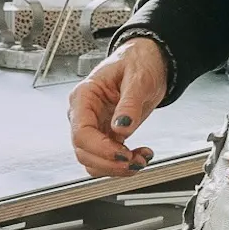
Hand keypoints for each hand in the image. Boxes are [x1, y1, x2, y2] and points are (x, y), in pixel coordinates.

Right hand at [68, 36, 168, 176]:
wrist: (148, 61)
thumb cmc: (138, 61)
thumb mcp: (138, 77)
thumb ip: (129, 103)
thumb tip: (122, 127)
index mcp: (84, 96)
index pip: (81, 133)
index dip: (100, 149)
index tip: (123, 155)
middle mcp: (84, 114)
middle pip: (83, 152)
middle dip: (109, 163)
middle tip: (135, 162)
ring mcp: (95, 126)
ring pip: (93, 161)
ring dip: (116, 169)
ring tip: (141, 159)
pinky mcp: (107, 135)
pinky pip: (107, 159)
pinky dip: (123, 165)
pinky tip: (140, 156)